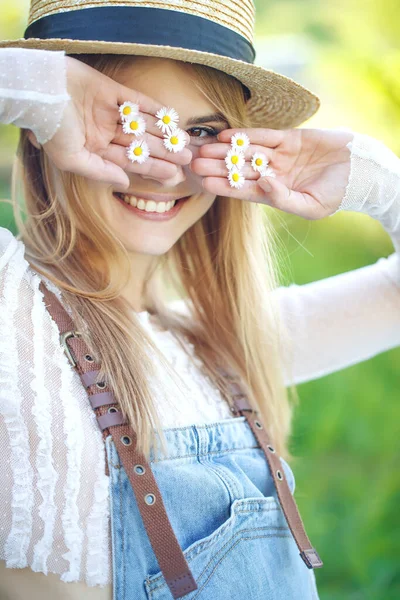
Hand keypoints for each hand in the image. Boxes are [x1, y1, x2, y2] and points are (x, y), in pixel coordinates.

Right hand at [33, 56, 191, 188]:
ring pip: (141, 124)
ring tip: (185, 139)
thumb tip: (126, 182)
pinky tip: (170, 115)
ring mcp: (107, 110)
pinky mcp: (108, 88)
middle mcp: (103, 132)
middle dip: (164, 152)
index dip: (153, 169)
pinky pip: (135, 99)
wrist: (37, 90)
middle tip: (188, 159)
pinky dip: (152, 106)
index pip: (130, 163)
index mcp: (95, 151)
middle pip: (140, 144)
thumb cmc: (51, 129)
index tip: (174, 176)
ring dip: (163, 132)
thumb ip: (100, 172)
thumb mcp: (72, 160)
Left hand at [191, 128, 354, 218]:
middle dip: (217, 166)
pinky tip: (227, 134)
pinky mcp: (290, 139)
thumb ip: (284, 199)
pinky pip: (264, 136)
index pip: (243, 190)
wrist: (361, 172)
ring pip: (247, 152)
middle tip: (194, 161)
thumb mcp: (310, 206)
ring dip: (226, 150)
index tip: (203, 182)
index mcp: (275, 194)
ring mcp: (280, 156)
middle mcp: (273, 174)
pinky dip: (247, 135)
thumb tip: (263, 185)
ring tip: (204, 146)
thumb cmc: (337, 195)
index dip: (223, 186)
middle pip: (239, 170)